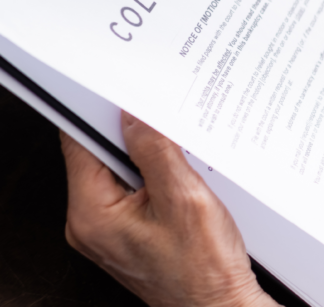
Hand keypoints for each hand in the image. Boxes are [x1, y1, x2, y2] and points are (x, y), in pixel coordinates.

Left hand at [61, 113, 278, 306]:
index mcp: (92, 214)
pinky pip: (135, 189)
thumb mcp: (184, 198)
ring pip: (121, 171)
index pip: (80, 143)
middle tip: (166, 124)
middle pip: (100, 155)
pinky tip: (184, 177)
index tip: (125, 92)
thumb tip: (135, 116)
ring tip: (182, 158)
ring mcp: (109, 229)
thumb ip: (156, 151)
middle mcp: (91, 223)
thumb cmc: (204, 269)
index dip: (102, 112)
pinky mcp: (129, 232)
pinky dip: (157, 175)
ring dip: (150, 156)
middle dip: (134, 134)